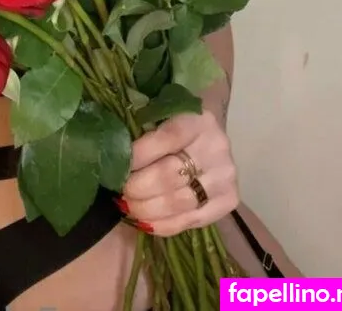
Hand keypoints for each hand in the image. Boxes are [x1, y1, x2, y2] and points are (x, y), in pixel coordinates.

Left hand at [119, 110, 238, 236]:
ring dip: (146, 208)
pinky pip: (189, 220)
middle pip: (169, 175)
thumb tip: (114, 153)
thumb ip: (142, 129)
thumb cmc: (178, 125)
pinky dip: (162, 225)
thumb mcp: (163, 116)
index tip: (118, 166)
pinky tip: (144, 221)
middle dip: (137, 187)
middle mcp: (216, 148)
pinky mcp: (228, 201)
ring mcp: (224, 177)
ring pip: (177, 202)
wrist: (210, 137)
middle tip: (120, 190)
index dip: (138, 155)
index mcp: (198, 120)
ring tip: (127, 206)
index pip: (166, 139)